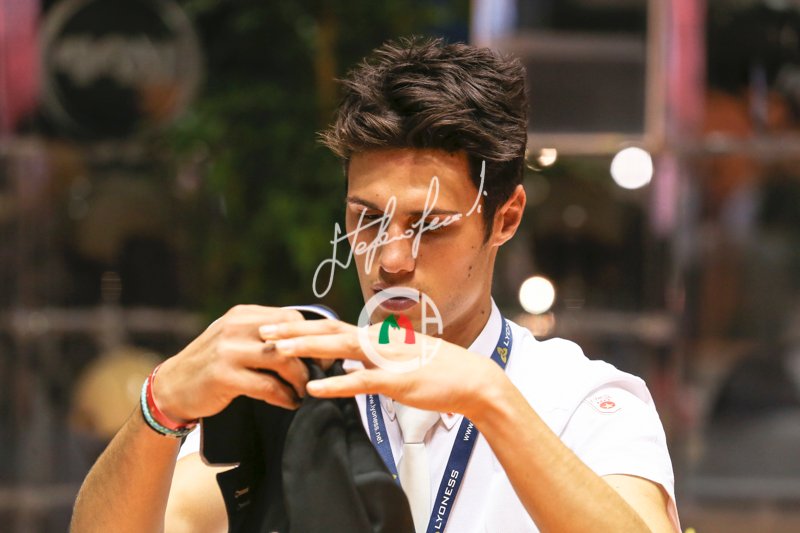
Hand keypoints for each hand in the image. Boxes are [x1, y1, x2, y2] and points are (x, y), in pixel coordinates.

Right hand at [153, 305, 308, 422]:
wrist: (172, 387)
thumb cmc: (212, 366)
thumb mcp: (235, 340)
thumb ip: (263, 336)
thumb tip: (308, 344)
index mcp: (242, 315)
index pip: (289, 318)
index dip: (310, 337)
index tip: (322, 356)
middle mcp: (235, 327)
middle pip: (289, 337)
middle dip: (310, 358)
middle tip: (320, 376)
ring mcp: (228, 350)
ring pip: (281, 360)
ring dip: (299, 379)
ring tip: (304, 391)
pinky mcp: (223, 375)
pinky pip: (266, 386)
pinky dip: (284, 396)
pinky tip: (290, 403)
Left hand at [259, 318, 508, 419]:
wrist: (473, 381)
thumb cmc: (437, 373)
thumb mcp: (400, 362)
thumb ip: (373, 360)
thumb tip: (349, 362)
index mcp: (377, 339)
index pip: (333, 328)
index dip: (302, 327)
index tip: (275, 327)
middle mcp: (378, 342)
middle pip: (328, 331)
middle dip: (293, 331)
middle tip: (260, 332)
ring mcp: (388, 359)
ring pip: (340, 349)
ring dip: (306, 348)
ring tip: (276, 350)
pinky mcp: (398, 380)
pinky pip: (362, 381)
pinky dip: (337, 384)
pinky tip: (314, 389)